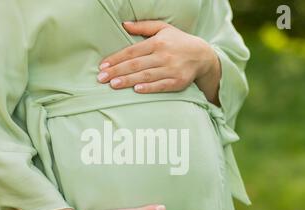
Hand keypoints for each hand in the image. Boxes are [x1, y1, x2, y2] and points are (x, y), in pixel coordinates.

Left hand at [97, 20, 218, 94]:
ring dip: (128, 81)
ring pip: (146, 76)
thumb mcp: (163, 29)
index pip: (132, 51)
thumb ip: (143, 27)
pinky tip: (136, 90)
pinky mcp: (178, 82)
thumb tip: (124, 24)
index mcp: (158, 42)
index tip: (103, 65)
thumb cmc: (179, 41)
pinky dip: (149, 88)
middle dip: (117, 71)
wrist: (203, 55)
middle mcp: (164, 55)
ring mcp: (172, 69)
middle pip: (136, 64)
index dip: (116, 58)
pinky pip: (161, 86)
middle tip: (102, 78)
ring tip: (113, 85)